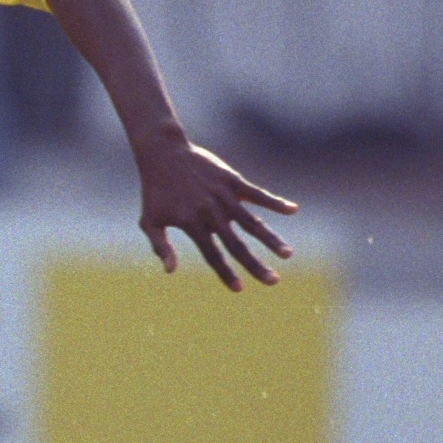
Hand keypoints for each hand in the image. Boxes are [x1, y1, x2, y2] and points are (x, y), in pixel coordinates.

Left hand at [132, 133, 296, 290]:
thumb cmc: (155, 190)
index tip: (239, 289)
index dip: (225, 273)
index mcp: (192, 225)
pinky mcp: (231, 180)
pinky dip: (275, 202)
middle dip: (255, 265)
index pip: (212, 255)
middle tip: (274, 282)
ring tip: (287, 254)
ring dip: (271, 239)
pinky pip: (257, 193)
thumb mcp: (149, 220)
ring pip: (252, 222)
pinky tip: (293, 209)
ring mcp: (223, 196)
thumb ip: (160, 246)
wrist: (162, 154)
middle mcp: (210, 213)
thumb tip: (170, 272)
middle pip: (236, 245)